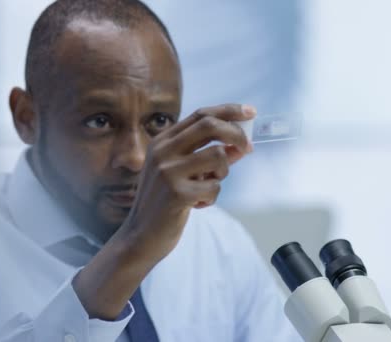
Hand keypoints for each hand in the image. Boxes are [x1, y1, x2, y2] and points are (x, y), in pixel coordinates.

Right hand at [117, 103, 255, 260]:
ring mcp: (168, 171)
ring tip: (208, 186)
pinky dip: (212, 197)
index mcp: (162, 141)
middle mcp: (162, 151)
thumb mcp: (184, 173)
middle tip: (247, 147)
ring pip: (217, 156)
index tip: (250, 112)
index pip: (200, 115)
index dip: (229, 111)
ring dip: (222, 173)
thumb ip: (209, 156)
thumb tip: (242, 145)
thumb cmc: (164, 202)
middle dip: (236, 133)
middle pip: (209, 125)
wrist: (140, 236)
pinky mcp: (176, 193)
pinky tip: (198, 205)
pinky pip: (214, 187)